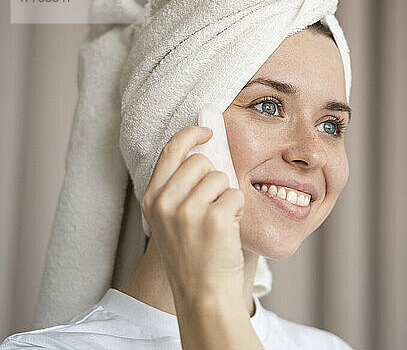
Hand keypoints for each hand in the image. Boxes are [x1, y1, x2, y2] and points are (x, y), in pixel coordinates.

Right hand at [140, 126, 245, 302]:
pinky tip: (227, 232)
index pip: (170, 150)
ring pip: (221, 177)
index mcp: (151, 199)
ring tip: (218, 224)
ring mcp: (187, 210)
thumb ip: (180, 187)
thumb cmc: (193, 256)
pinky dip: (237, 211)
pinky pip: (236, 195)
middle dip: (214, 179)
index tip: (206, 130)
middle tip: (211, 208)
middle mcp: (164, 202)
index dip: (190, 135)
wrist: (203, 294)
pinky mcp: (214, 217)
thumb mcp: (172, 219)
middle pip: (201, 162)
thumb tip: (205, 148)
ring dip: (226, 197)